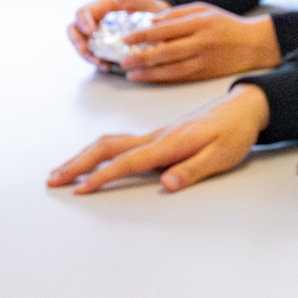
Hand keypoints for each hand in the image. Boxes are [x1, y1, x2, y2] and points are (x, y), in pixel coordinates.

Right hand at [45, 84, 269, 194]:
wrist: (245, 106)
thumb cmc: (235, 131)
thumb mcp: (222, 156)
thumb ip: (193, 170)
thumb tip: (166, 183)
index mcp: (170, 143)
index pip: (128, 162)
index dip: (103, 177)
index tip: (81, 190)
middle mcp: (157, 136)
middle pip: (107, 147)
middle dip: (77, 163)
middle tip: (53, 179)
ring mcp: (155, 133)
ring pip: (109, 142)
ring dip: (83, 156)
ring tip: (62, 170)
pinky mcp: (158, 134)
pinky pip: (120, 141)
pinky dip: (98, 150)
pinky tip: (90, 158)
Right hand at [66, 0, 169, 63]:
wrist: (156, 22)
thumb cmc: (147, 7)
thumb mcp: (142, 1)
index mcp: (99, 7)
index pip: (82, 12)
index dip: (83, 22)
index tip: (91, 32)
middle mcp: (93, 20)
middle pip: (73, 29)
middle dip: (76, 41)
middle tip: (85, 50)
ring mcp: (96, 35)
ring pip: (81, 44)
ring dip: (86, 56)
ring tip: (98, 63)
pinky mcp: (102, 47)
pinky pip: (93, 55)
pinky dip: (97, 62)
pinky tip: (106, 67)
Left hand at [109, 4, 280, 82]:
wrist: (255, 44)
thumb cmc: (227, 25)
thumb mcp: (204, 10)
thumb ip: (177, 15)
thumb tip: (152, 22)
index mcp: (200, 23)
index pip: (165, 29)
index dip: (143, 35)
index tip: (127, 39)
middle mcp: (202, 42)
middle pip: (166, 52)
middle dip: (141, 57)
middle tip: (124, 61)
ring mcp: (205, 60)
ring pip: (172, 69)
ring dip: (149, 73)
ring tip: (132, 74)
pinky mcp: (207, 73)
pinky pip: (181, 77)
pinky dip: (163, 79)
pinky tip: (151, 78)